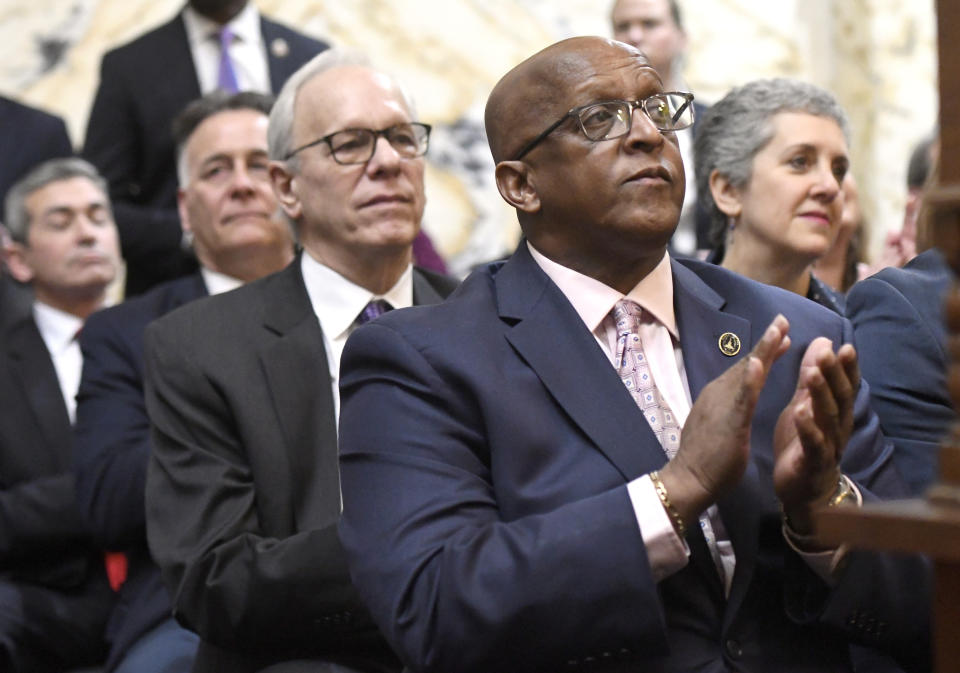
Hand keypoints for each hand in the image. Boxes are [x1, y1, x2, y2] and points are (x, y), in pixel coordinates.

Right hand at [660, 315, 789, 526]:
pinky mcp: (728, 421)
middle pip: (747, 363)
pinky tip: (760, 363)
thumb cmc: (706, 458)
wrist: (688, 479)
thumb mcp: (720, 426)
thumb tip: (737, 401)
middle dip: (767, 342)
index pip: (745, 369)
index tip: (781, 336)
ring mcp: (722, 405)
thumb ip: (729, 409)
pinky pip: (742, 397)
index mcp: (718, 396)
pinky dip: (751, 379)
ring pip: (746, 373)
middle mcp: (718, 393)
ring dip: (763, 350)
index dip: (764, 351)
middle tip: (783, 320)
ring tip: (779, 330)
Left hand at [773, 338, 859, 533]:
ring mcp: (828, 446)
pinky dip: (808, 428)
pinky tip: (800, 412)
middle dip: (835, 374)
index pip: (845, 385)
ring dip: (821, 394)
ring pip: (829, 418)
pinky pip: (813, 444)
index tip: (845, 346)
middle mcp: (838, 427)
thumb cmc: (804, 443)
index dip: (846, 367)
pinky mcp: (813, 463)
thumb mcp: (804, 405)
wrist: (801, 490)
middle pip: (840, 397)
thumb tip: (824, 342)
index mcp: (836, 412)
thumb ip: (811, 378)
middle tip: (828, 353)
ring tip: (812, 374)